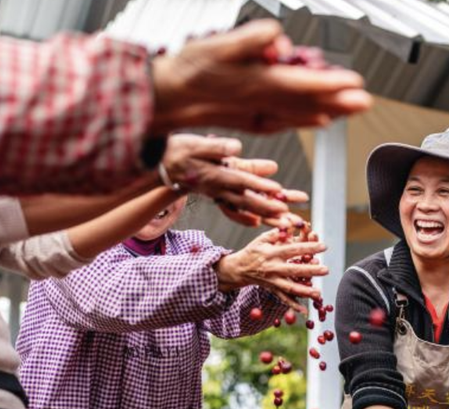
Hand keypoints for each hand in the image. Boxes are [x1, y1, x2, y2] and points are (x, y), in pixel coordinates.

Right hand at [150, 20, 371, 133]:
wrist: (165, 99)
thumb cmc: (188, 69)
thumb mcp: (215, 45)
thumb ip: (249, 41)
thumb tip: (278, 39)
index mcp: (257, 83)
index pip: (303, 84)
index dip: (330, 84)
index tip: (354, 83)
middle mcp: (261, 102)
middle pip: (309, 103)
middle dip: (339, 102)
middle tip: (365, 102)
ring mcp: (257, 114)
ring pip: (300, 114)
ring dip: (329, 111)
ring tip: (352, 109)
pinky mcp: (250, 120)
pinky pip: (286, 121)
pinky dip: (305, 120)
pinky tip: (319, 120)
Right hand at [161, 134, 307, 224]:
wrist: (160, 166)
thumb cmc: (178, 151)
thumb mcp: (196, 144)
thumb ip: (217, 147)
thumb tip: (238, 148)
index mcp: (216, 176)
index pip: (242, 181)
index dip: (259, 186)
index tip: (277, 190)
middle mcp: (219, 189)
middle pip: (247, 201)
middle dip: (268, 209)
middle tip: (288, 216)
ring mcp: (218, 194)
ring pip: (244, 207)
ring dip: (264, 216)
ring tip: (284, 224)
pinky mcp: (217, 195)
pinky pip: (232, 210)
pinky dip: (244, 217)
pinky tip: (257, 222)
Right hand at [214, 229, 327, 310]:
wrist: (239, 268)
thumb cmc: (254, 251)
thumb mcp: (262, 239)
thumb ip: (277, 233)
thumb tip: (291, 223)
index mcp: (272, 253)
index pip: (293, 250)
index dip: (308, 247)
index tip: (324, 246)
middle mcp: (273, 268)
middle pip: (294, 270)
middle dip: (310, 270)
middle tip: (326, 270)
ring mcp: (273, 281)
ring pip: (290, 288)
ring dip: (305, 291)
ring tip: (318, 293)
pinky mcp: (273, 290)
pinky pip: (284, 299)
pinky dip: (293, 306)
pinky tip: (305, 311)